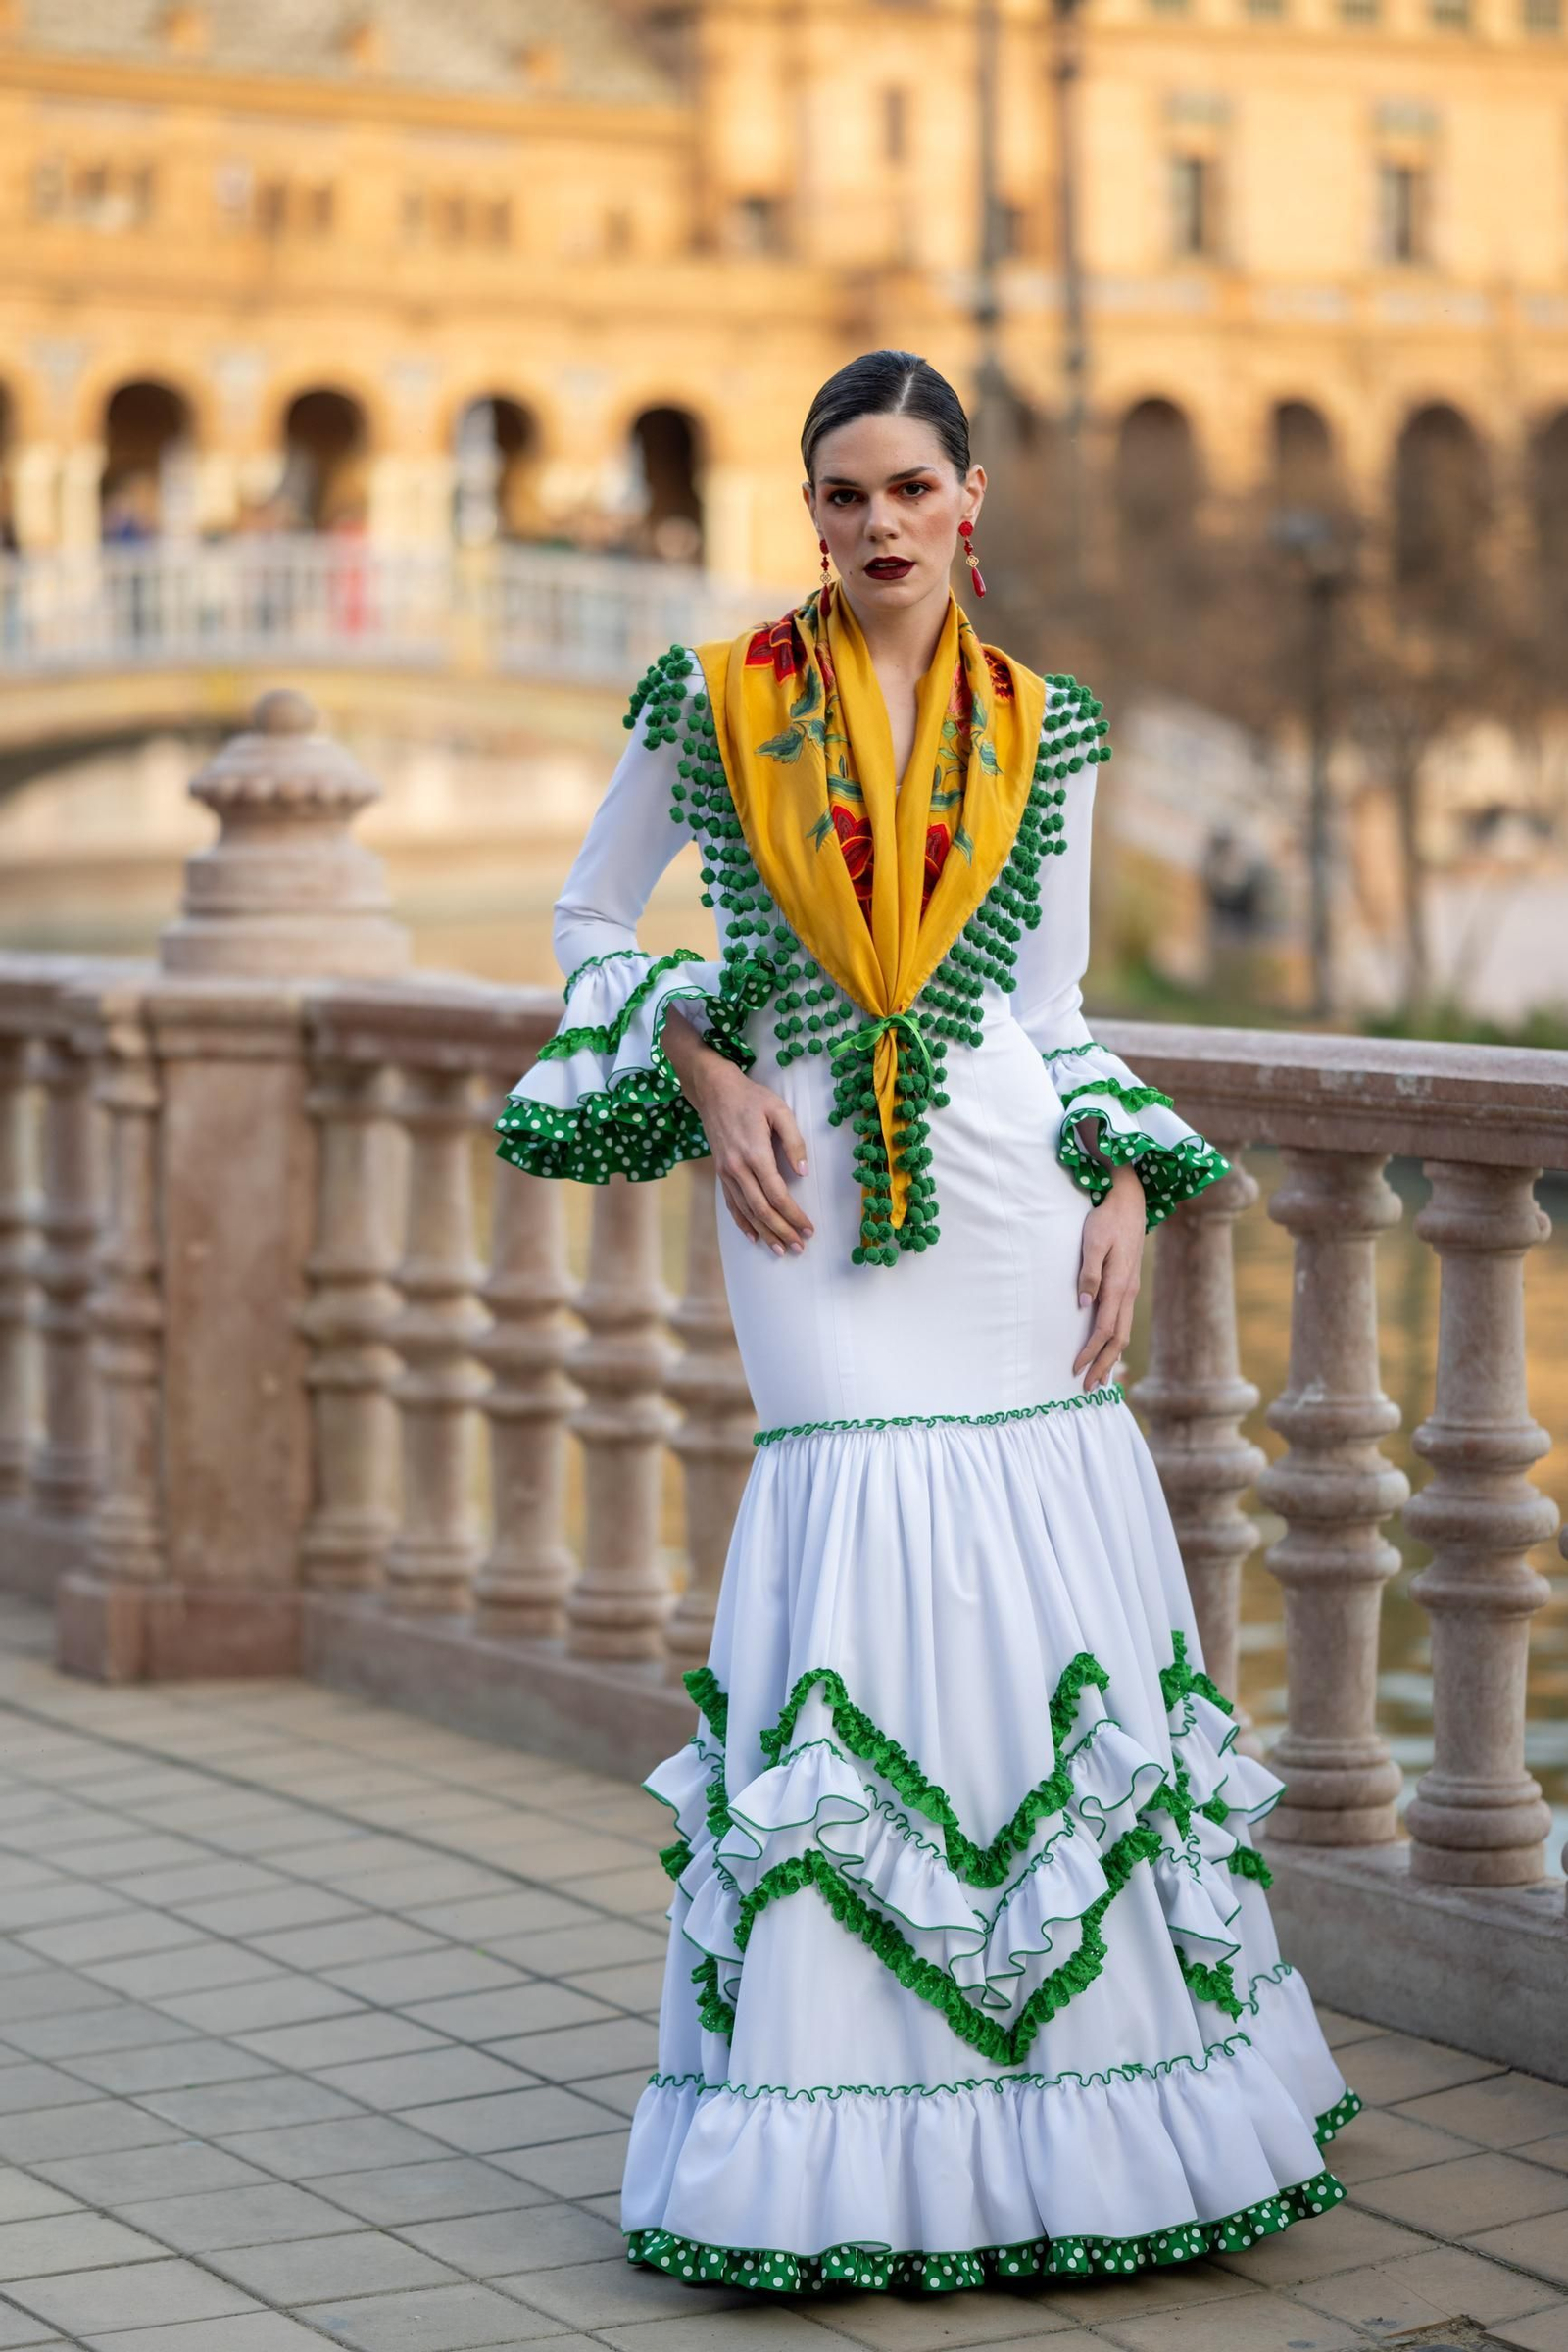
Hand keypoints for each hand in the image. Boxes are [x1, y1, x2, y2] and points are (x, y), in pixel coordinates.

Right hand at [662, 1008, 812, 1255]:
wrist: (714, 1091)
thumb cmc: (751, 1098)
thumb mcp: (779, 1110)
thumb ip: (794, 1141)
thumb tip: (803, 1172)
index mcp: (755, 1154)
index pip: (778, 1195)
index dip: (794, 1215)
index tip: (809, 1228)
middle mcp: (738, 1168)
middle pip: (762, 1209)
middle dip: (782, 1231)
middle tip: (800, 1247)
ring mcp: (726, 1173)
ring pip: (746, 1211)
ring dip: (764, 1233)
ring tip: (781, 1250)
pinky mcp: (721, 1173)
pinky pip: (731, 1204)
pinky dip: (742, 1223)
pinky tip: (753, 1236)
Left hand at [1072, 1161, 1144, 1390]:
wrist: (1129, 1201)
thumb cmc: (1106, 1219)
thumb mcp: (1092, 1242)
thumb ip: (1088, 1273)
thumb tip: (1084, 1305)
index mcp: (1118, 1285)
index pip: (1104, 1329)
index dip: (1091, 1352)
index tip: (1076, 1369)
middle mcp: (1128, 1292)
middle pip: (1118, 1339)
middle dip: (1103, 1365)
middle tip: (1088, 1388)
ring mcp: (1130, 1289)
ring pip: (1124, 1332)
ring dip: (1112, 1357)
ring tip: (1101, 1377)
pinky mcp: (1128, 1285)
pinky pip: (1123, 1322)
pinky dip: (1116, 1342)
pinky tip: (1110, 1348)